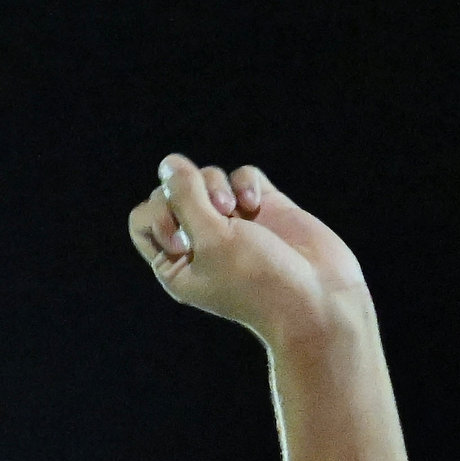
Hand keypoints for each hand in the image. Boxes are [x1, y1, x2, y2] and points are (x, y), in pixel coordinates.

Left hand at [127, 156, 371, 349]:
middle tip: (217, 217)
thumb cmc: (257, 280)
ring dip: (217, 186)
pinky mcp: (264, 209)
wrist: (316, 298)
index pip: (143, 219)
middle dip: (190, 193)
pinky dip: (246, 183)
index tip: (182, 235)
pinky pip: (242, 177)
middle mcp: (199, 242)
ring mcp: (232, 224)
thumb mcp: (210, 240)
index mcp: (173, 263)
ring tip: (237, 211)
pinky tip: (257, 203)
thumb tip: (168, 162)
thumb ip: (185, 198)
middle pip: (173, 192)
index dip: (157, 213)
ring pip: (207, 179)